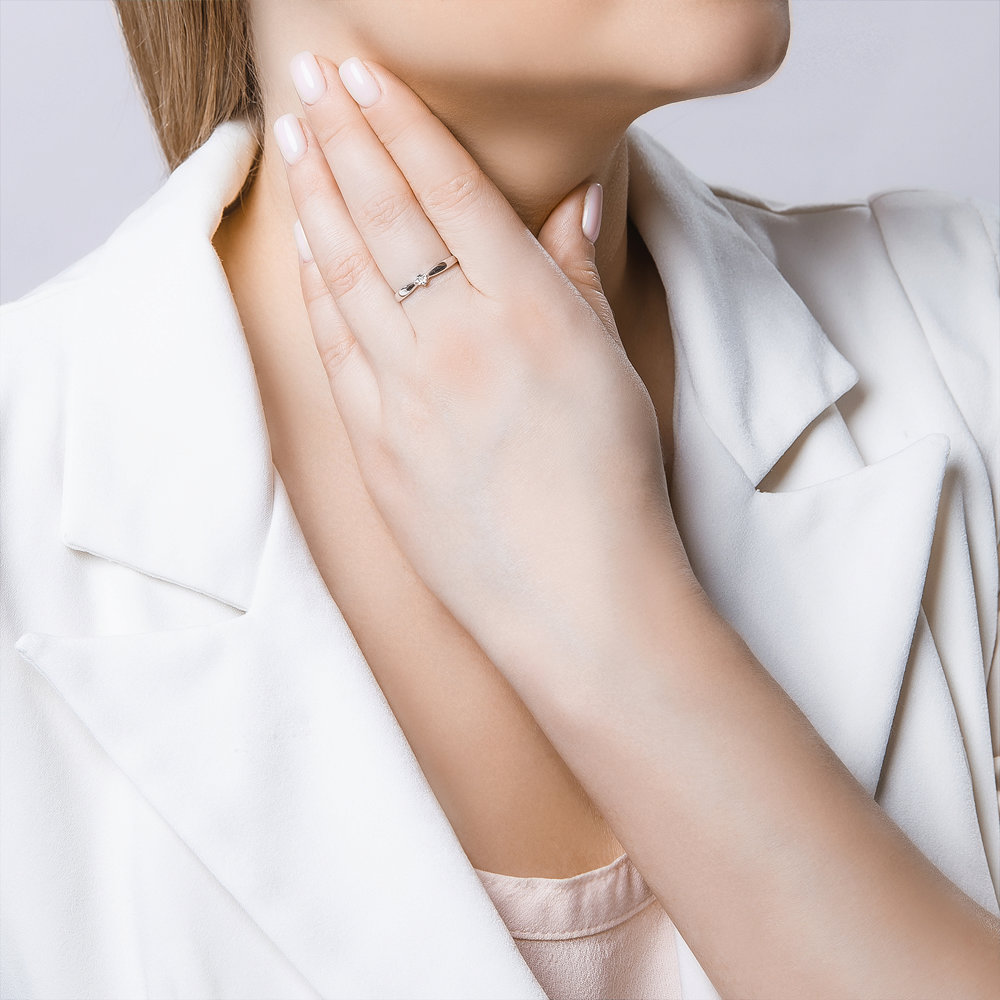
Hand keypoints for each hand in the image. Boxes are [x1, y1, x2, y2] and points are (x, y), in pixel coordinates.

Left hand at [275, 52, 697, 673]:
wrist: (578, 601)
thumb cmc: (613, 489)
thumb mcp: (612, 368)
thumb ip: (577, 277)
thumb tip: (569, 203)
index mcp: (530, 313)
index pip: (449, 193)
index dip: (400, 124)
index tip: (362, 75)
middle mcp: (460, 341)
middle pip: (384, 217)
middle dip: (341, 136)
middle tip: (309, 78)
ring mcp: (408, 395)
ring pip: (345, 273)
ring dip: (313, 197)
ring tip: (291, 140)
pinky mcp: (375, 445)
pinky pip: (335, 346)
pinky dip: (314, 285)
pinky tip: (303, 243)